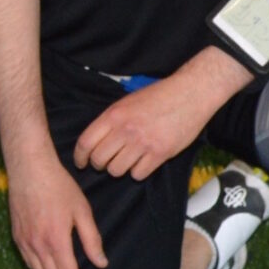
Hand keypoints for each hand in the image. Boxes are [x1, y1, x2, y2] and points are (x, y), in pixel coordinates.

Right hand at [6, 147, 104, 268]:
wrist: (30, 169)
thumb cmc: (59, 186)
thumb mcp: (82, 210)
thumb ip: (92, 240)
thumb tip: (101, 263)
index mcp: (56, 241)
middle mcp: (38, 246)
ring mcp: (24, 243)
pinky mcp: (17, 237)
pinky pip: (29, 264)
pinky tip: (51, 268)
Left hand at [72, 77, 209, 180]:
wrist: (189, 94)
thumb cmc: (159, 96)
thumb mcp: (127, 102)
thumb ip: (111, 120)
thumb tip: (96, 140)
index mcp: (114, 114)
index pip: (86, 142)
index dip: (79, 156)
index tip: (80, 162)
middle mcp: (125, 130)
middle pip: (99, 160)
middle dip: (99, 165)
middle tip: (105, 163)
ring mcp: (143, 143)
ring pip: (117, 170)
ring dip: (119, 168)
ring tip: (126, 161)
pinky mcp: (160, 154)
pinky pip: (138, 174)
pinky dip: (137, 172)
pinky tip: (142, 162)